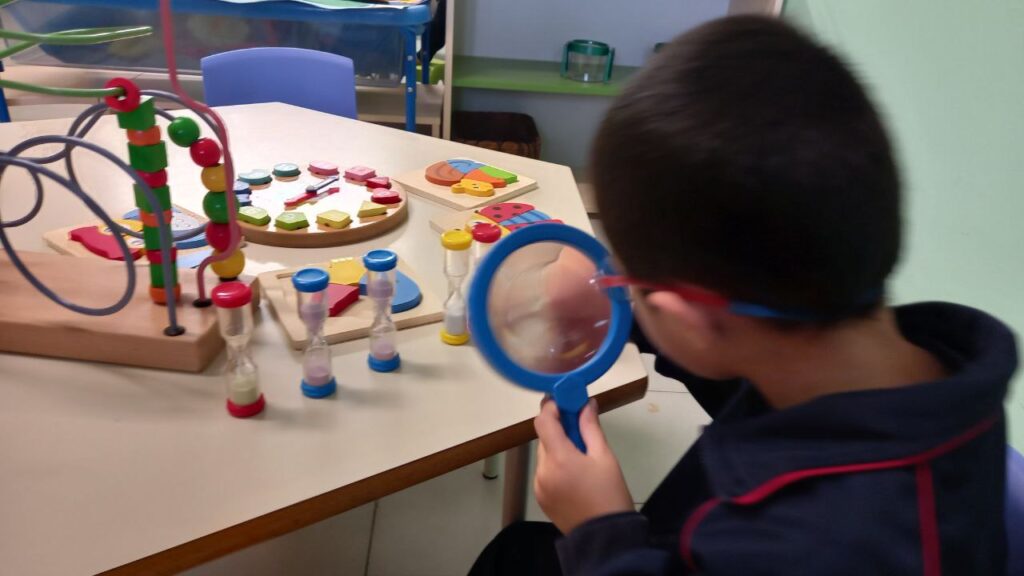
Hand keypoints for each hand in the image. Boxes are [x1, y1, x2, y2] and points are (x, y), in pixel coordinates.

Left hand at [534, 398, 634, 533]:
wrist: (605, 538)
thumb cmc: (610, 494)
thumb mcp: (605, 457)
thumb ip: (590, 428)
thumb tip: (586, 404)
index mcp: (558, 458)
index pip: (543, 421)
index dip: (552, 408)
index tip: (566, 404)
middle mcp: (543, 471)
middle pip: (545, 439)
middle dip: (560, 431)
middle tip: (582, 432)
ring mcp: (539, 486)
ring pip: (545, 456)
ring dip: (559, 450)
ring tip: (583, 461)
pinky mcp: (541, 498)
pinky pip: (545, 473)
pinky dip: (556, 468)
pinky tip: (575, 477)